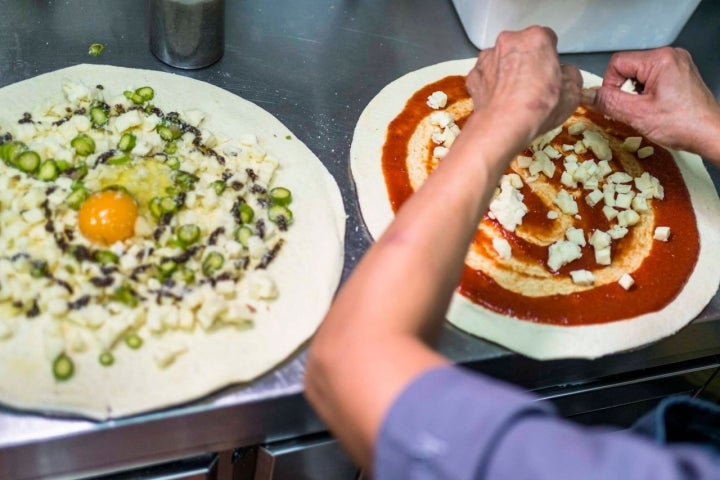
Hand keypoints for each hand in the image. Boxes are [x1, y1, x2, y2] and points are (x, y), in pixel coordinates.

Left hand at [465, 26, 581, 146]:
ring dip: (508, 72)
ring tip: (515, 96)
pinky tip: (499, 101)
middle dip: (528, 62)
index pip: (548, 40)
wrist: (503, 126)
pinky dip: (491, 85)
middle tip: (534, 85)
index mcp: (536, 38)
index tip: (552, 73)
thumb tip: (565, 75)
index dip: (551, 58)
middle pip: (522, 48)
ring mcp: (487, 58)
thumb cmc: (539, 107)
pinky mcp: (473, 76)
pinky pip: (485, 76)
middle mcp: (508, 42)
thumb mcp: (572, 94)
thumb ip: (571, 77)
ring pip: (501, 61)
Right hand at [583, 47, 719, 160]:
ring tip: (648, 110)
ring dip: (636, 94)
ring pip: (639, 75)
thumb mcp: (637, 115)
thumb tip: (586, 95)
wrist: (711, 135)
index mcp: (660, 59)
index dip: (610, 85)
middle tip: (635, 110)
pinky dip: (647, 94)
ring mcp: (677, 64)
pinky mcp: (681, 74)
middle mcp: (670, 55)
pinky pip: (652, 79)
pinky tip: (656, 108)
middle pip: (628, 68)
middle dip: (625, 91)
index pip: (617, 63)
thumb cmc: (682, 125)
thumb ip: (608, 102)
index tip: (617, 104)